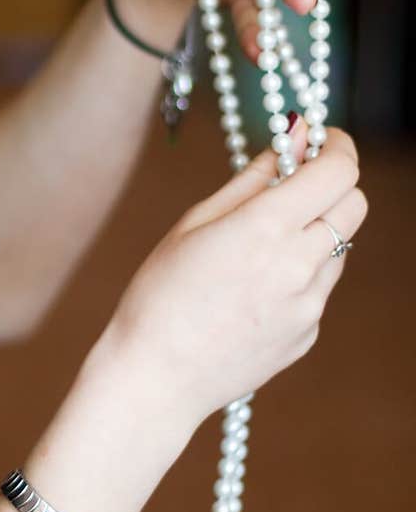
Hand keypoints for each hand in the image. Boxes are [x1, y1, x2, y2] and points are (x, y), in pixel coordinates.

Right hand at [99, 122, 366, 427]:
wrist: (155, 377)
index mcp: (266, 228)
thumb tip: (294, 134)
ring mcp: (308, 305)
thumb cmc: (161, 295)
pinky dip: (299, 275)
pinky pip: (318, 288)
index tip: (321, 140)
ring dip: (314, 233)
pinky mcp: (307, 334)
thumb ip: (253, 177)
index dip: (337, 146)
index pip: (339, 170)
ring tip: (257, 251)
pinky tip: (250, 292)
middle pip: (355, 205)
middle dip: (334, 184)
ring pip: (338, 247)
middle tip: (297, 185)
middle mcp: (298, 265)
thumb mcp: (195, 223)